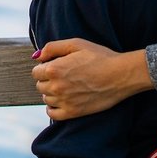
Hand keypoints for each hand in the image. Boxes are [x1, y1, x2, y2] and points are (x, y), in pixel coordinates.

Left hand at [31, 39, 152, 120]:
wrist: (120, 75)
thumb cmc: (100, 57)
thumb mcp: (76, 44)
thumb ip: (53, 47)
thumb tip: (37, 56)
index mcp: (54, 69)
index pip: (36, 72)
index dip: (45, 67)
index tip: (55, 66)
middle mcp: (56, 86)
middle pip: (40, 85)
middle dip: (47, 80)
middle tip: (63, 75)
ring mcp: (64, 101)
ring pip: (46, 99)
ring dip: (52, 93)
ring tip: (67, 86)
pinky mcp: (73, 112)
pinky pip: (52, 114)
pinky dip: (53, 108)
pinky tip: (61, 101)